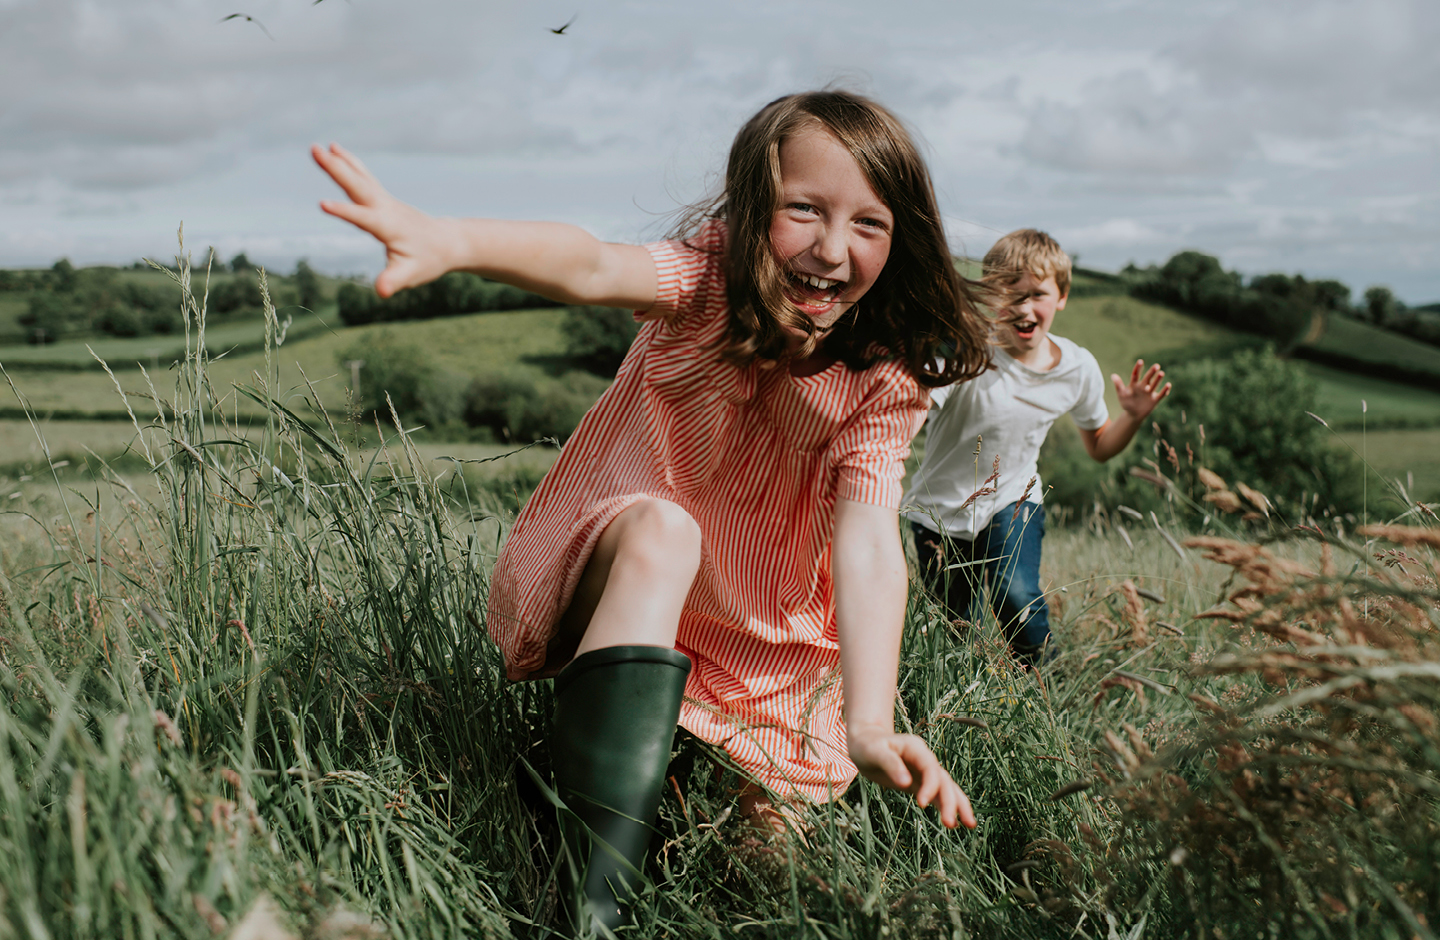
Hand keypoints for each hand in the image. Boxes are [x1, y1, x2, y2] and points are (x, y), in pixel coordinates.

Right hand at [312, 143, 454, 297]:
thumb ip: (394, 280)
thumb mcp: (411, 275)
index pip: (363, 218)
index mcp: (389, 227)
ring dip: (339, 161)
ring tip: (320, 146)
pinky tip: (337, 152)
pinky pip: (364, 177)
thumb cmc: (428, 260)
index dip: (344, 212)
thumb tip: (382, 291)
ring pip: (360, 177)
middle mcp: (386, 208)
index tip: (322, 204)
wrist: (447, 243)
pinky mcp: (384, 199)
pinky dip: (350, 164)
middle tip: (314, 150)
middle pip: (358, 186)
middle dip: (336, 169)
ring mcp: (385, 201)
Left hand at [848, 724, 976, 828]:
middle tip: (950, 823)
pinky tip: (956, 823)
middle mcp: (925, 760)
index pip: (930, 768)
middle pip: (943, 780)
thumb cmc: (868, 746)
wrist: (866, 742)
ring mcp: (925, 772)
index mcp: (916, 749)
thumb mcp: (874, 752)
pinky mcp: (921, 783)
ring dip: (958, 805)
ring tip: (970, 824)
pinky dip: (947, 807)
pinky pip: (938, 795)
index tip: (922, 804)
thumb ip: (890, 764)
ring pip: (947, 788)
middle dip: (950, 801)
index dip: (930, 786)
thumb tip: (905, 783)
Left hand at [1111, 359, 1171, 420]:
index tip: (1140, 361)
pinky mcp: (1155, 399)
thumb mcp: (1121, 395)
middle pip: (1147, 378)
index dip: (1138, 368)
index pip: (1136, 374)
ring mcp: (1149, 393)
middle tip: (1156, 366)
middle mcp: (1143, 386)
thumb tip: (1113, 375)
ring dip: (1158, 379)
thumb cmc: (1127, 403)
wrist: (1133, 415)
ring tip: (1161, 373)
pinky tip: (1168, 385)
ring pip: (1155, 384)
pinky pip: (1161, 394)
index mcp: (1134, 384)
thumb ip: (1118, 385)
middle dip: (1152, 372)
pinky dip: (1165, 390)